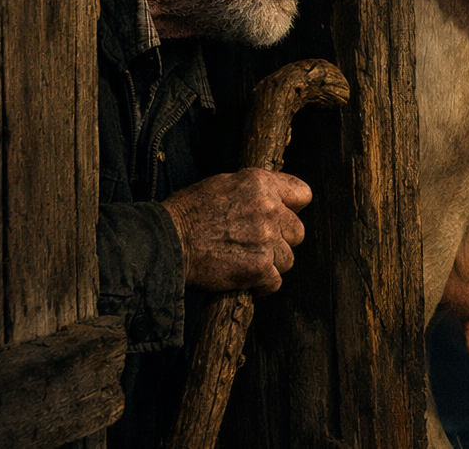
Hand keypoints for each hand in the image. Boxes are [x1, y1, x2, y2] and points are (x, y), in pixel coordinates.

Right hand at [161, 168, 311, 295]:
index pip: (302, 194)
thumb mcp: (222, 184)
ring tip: (247, 261)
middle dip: (281, 240)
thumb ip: (254, 190)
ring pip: (288, 259)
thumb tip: (272, 197)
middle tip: (257, 244)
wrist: (166, 242)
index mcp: (260, 184)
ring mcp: (266, 239)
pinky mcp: (259, 267)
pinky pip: (275, 282)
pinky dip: (262, 285)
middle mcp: (269, 209)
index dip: (293, 208)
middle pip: (297, 231)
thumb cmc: (187, 213)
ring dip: (271, 263)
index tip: (282, 216)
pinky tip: (246, 280)